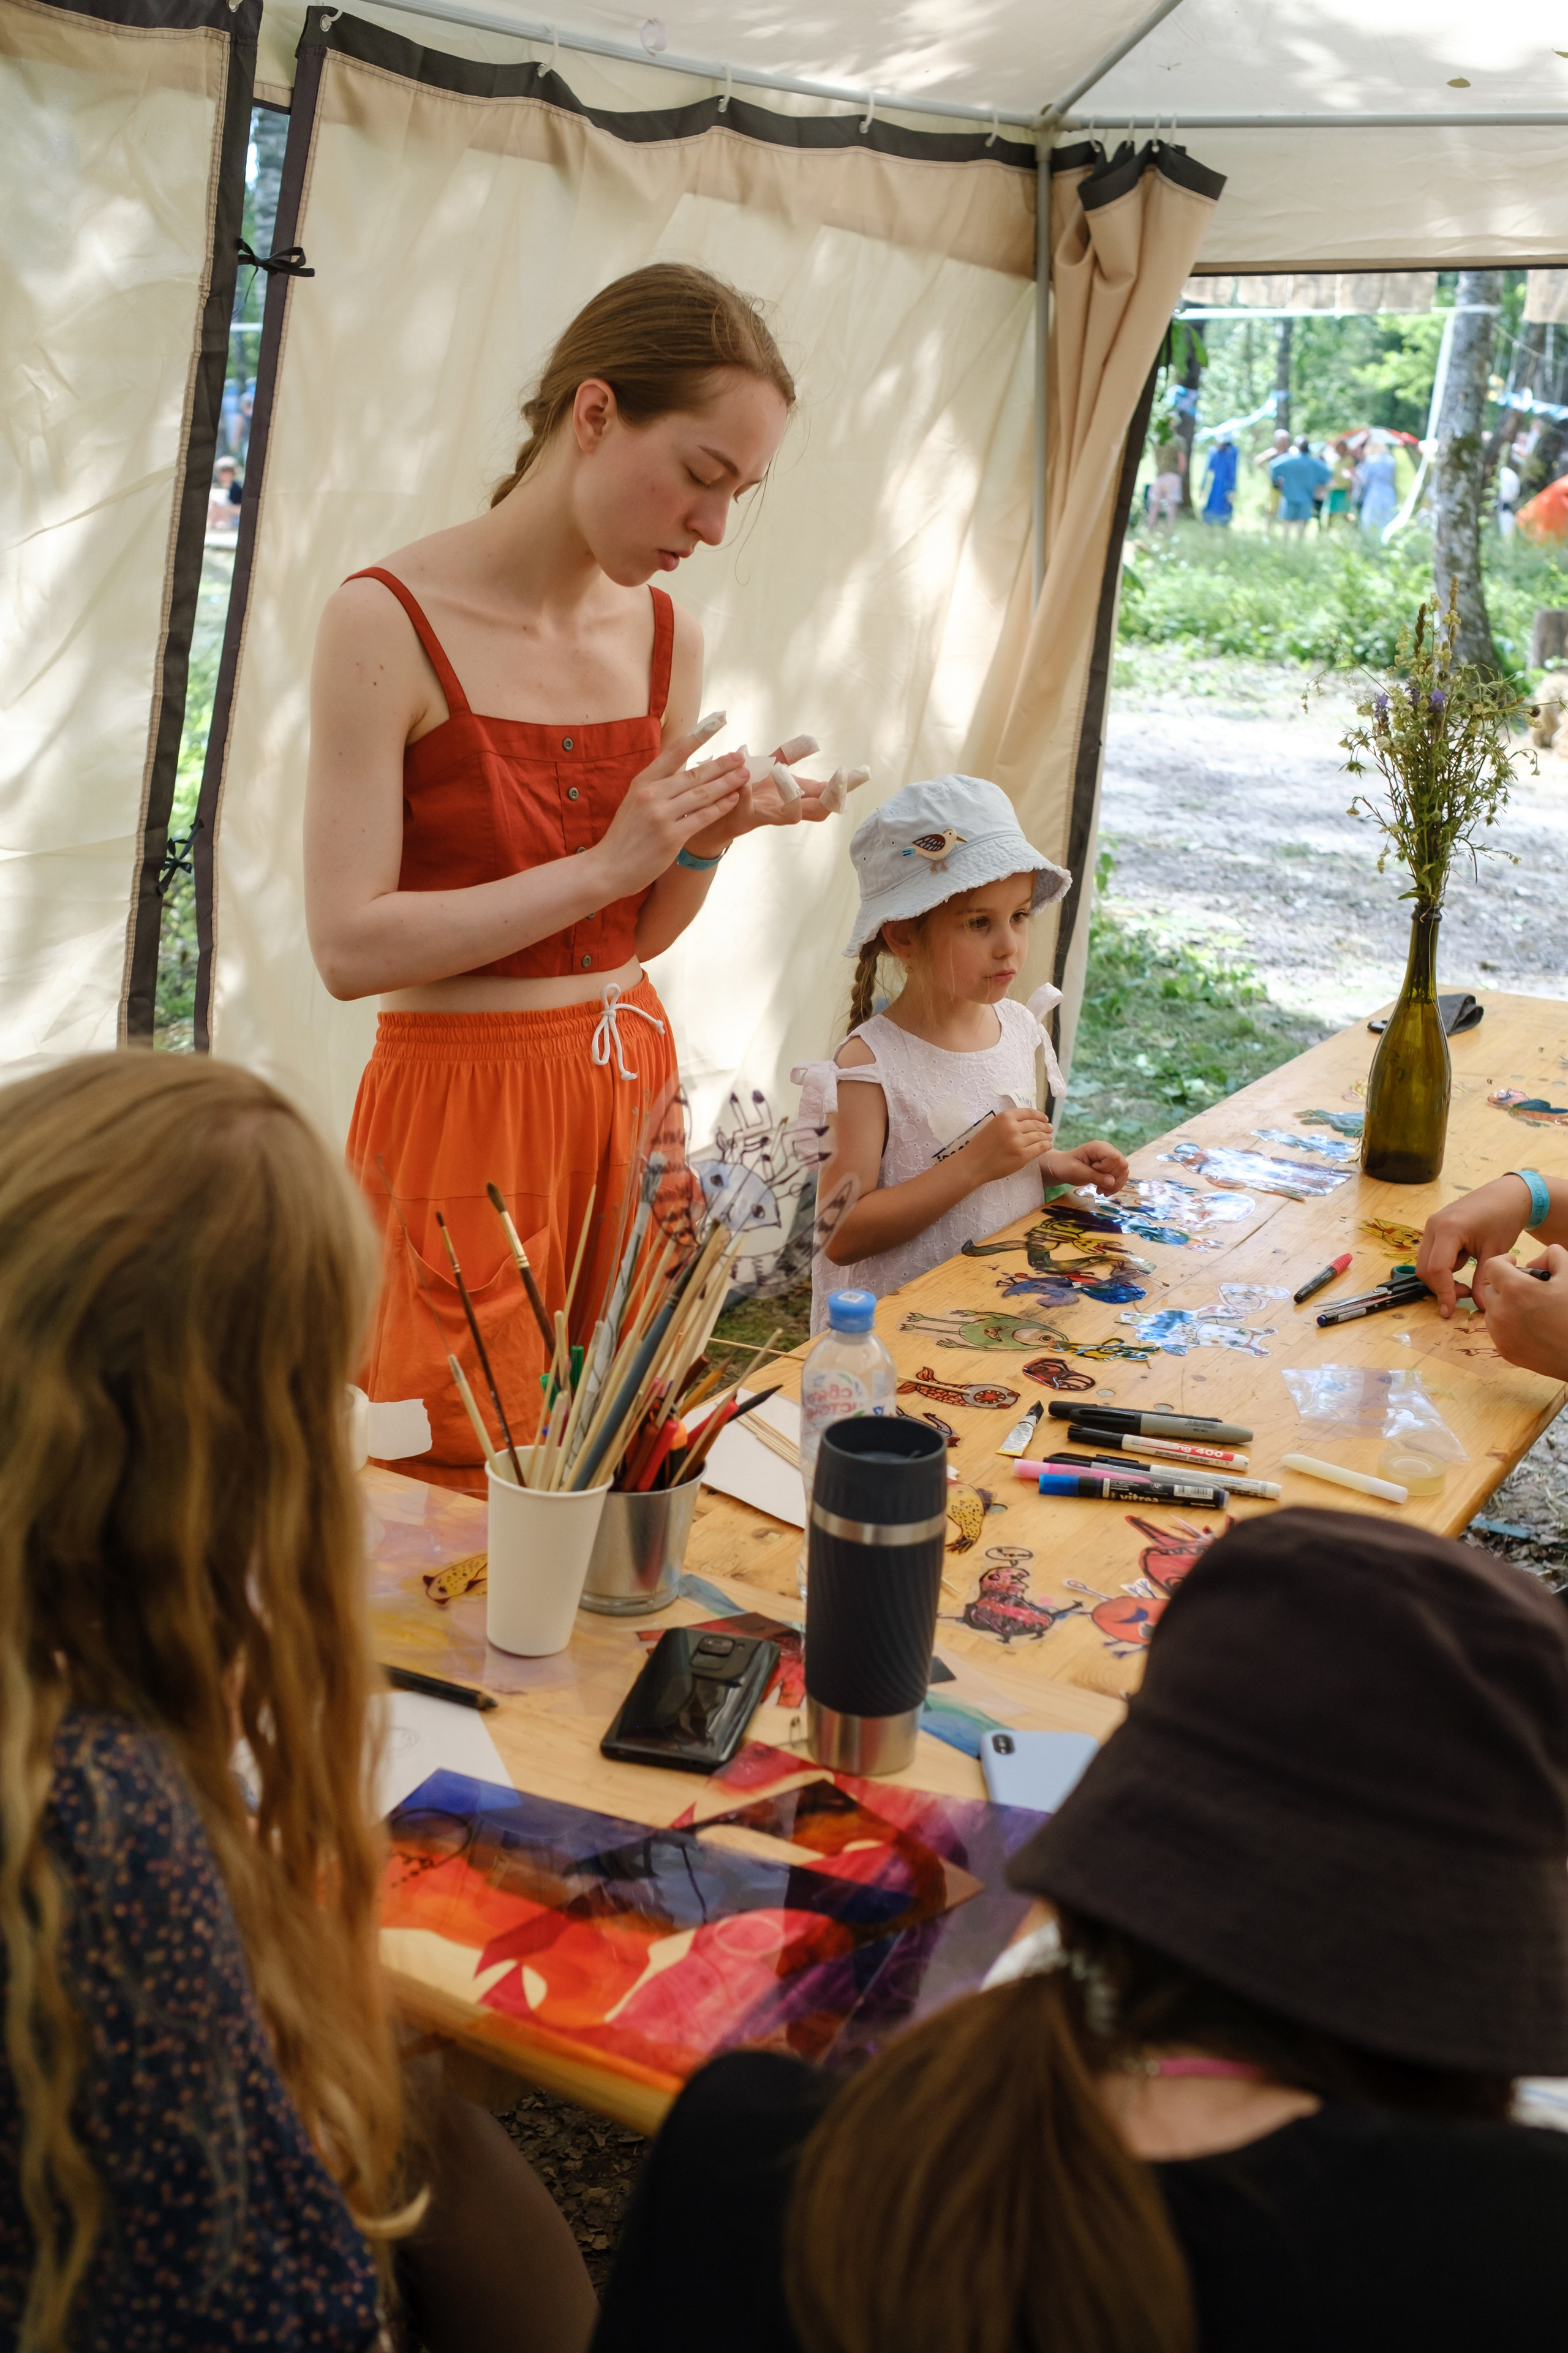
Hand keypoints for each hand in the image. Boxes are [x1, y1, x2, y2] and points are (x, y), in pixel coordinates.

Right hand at [595, 728, 745, 893]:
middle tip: (740, 757)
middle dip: (721, 765)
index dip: (696, 738)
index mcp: (642, 782)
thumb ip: (656, 787)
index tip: (715, 725)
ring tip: (744, 775)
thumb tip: (682, 773)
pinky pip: (703, 817)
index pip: (673, 753)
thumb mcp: (634, 802)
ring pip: (703, 794)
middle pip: (695, 774)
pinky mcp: (672, 836)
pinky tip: (734, 799)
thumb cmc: (624, 837)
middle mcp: (651, 794)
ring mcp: (661, 815)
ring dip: (727, 783)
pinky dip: (721, 807)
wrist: (608, 868)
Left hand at [684, 736, 834, 855]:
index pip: (826, 794)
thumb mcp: (766, 772)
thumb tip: (812, 743)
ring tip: (794, 776)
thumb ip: (787, 758)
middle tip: (842, 779)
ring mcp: (765, 815)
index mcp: (793, 797)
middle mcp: (783, 810)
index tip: (860, 773)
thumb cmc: (742, 793)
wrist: (712, 818)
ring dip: (794, 796)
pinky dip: (748, 790)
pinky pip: (747, 806)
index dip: (843, 786)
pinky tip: (747, 773)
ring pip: (789, 816)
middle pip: (817, 810)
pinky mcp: (742, 817)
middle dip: (832, 795)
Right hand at [961, 1107, 1055, 1184]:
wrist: (973, 1164)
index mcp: (1005, 1117)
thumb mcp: (993, 1126)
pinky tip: (1047, 1146)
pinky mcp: (1022, 1156)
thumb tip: (1028, 1122)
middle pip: (1036, 1125)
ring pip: (1039, 1136)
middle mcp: (1013, 1127)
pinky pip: (1040, 1148)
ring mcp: (1018, 1142)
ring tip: (1049, 1138)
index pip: (1029, 1113)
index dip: (1040, 1115)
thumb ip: (1009, 1123)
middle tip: (1050, 1129)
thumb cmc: (981, 1146)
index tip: (1045, 1119)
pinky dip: (1046, 1146)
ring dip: (1047, 1137)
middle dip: (1045, 1127)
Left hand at [1045, 1140, 1127, 1195]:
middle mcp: (1108, 1150)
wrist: (1062, 1168)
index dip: (1107, 1168)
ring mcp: (1111, 1158)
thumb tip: (1111, 1182)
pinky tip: (1105, 1191)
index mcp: (1098, 1147)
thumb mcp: (1076, 1172)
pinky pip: (1121, 1176)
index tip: (1093, 1170)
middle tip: (1098, 1189)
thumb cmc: (1066, 1167)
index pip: (1114, 1157)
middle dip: (1112, 1180)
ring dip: (1114, 1185)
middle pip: (1122, 1165)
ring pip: (1124, 1172)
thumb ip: (1094, 1176)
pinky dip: (1115, 1186)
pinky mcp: (1112, 1167)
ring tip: (1100, 1191)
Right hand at [1415, 1174, 1536, 1316]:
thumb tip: (1479, 1307)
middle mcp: (1433, 1226)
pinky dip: (1442, 1268)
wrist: (1506, 1195)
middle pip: (1425, 1268)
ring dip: (1440, 1279)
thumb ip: (1484, 1280)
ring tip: (1466, 1284)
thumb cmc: (1503, 1218)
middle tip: (1465, 1295)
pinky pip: (1431, 1254)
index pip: (1437, 1269)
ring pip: (1425, 1263)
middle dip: (1440, 1288)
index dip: (1443, 1293)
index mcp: (1448, 1229)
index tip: (1449, 1312)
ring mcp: (1432, 1225)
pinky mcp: (1435, 1228)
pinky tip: (1463, 1267)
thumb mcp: (1495, 1252)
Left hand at [1471, 1245, 1567, 1379]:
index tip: (1513, 1263)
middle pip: (1490, 1288)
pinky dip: (1508, 1324)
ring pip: (1491, 1310)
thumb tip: (1532, 1264)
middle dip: (1505, 1284)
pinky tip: (1530, 1326)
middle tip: (1527, 1289)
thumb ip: (1552, 1256)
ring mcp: (1501, 1334)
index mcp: (1516, 1290)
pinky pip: (1497, 1330)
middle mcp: (1501, 1312)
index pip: (1491, 1266)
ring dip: (1504, 1305)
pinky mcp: (1504, 1350)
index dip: (1503, 1261)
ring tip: (1529, 1309)